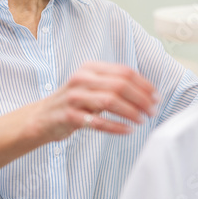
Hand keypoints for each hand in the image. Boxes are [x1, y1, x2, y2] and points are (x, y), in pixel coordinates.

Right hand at [34, 62, 158, 142]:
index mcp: (90, 68)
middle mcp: (81, 79)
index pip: (124, 72)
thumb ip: (113, 84)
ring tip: (142, 120)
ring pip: (110, 101)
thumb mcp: (91, 86)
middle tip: (152, 111)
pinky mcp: (68, 116)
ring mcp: (74, 97)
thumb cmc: (73, 102)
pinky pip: (97, 122)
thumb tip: (147, 93)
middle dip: (141, 99)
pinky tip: (127, 130)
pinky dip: (116, 127)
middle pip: (120, 85)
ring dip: (131, 112)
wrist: (41, 117)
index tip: (156, 97)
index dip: (144, 85)